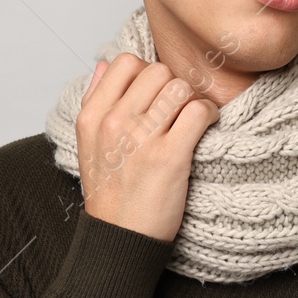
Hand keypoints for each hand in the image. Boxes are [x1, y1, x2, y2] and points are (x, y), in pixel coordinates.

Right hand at [75, 53, 220, 241]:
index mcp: (92, 116)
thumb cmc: (110, 192)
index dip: (147, 72)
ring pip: (180, 87)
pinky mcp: (170, 156)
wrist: (120, 236)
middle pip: (158, 71)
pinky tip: (203, 129)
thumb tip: (104, 64)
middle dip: (173, 86)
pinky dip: (209, 116)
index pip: (124, 62)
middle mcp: (114, 122)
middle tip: (176, 110)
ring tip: (190, 120)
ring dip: (192, 101)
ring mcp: (141, 138)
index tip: (155, 94)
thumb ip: (95, 99)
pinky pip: (198, 111)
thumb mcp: (88, 142)